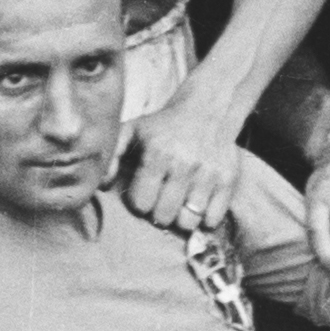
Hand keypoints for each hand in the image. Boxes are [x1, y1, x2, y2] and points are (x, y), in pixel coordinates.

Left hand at [116, 92, 246, 234]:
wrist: (208, 108)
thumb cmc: (165, 125)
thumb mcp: (133, 131)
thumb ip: (112, 156)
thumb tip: (101, 186)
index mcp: (158, 152)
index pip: (141, 203)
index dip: (139, 201)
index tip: (144, 191)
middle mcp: (184, 163)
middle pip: (163, 217)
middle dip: (158, 212)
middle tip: (161, 200)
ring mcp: (209, 173)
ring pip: (188, 222)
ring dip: (181, 218)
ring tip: (179, 203)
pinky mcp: (228, 180)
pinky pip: (212, 219)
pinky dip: (204, 218)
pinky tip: (198, 202)